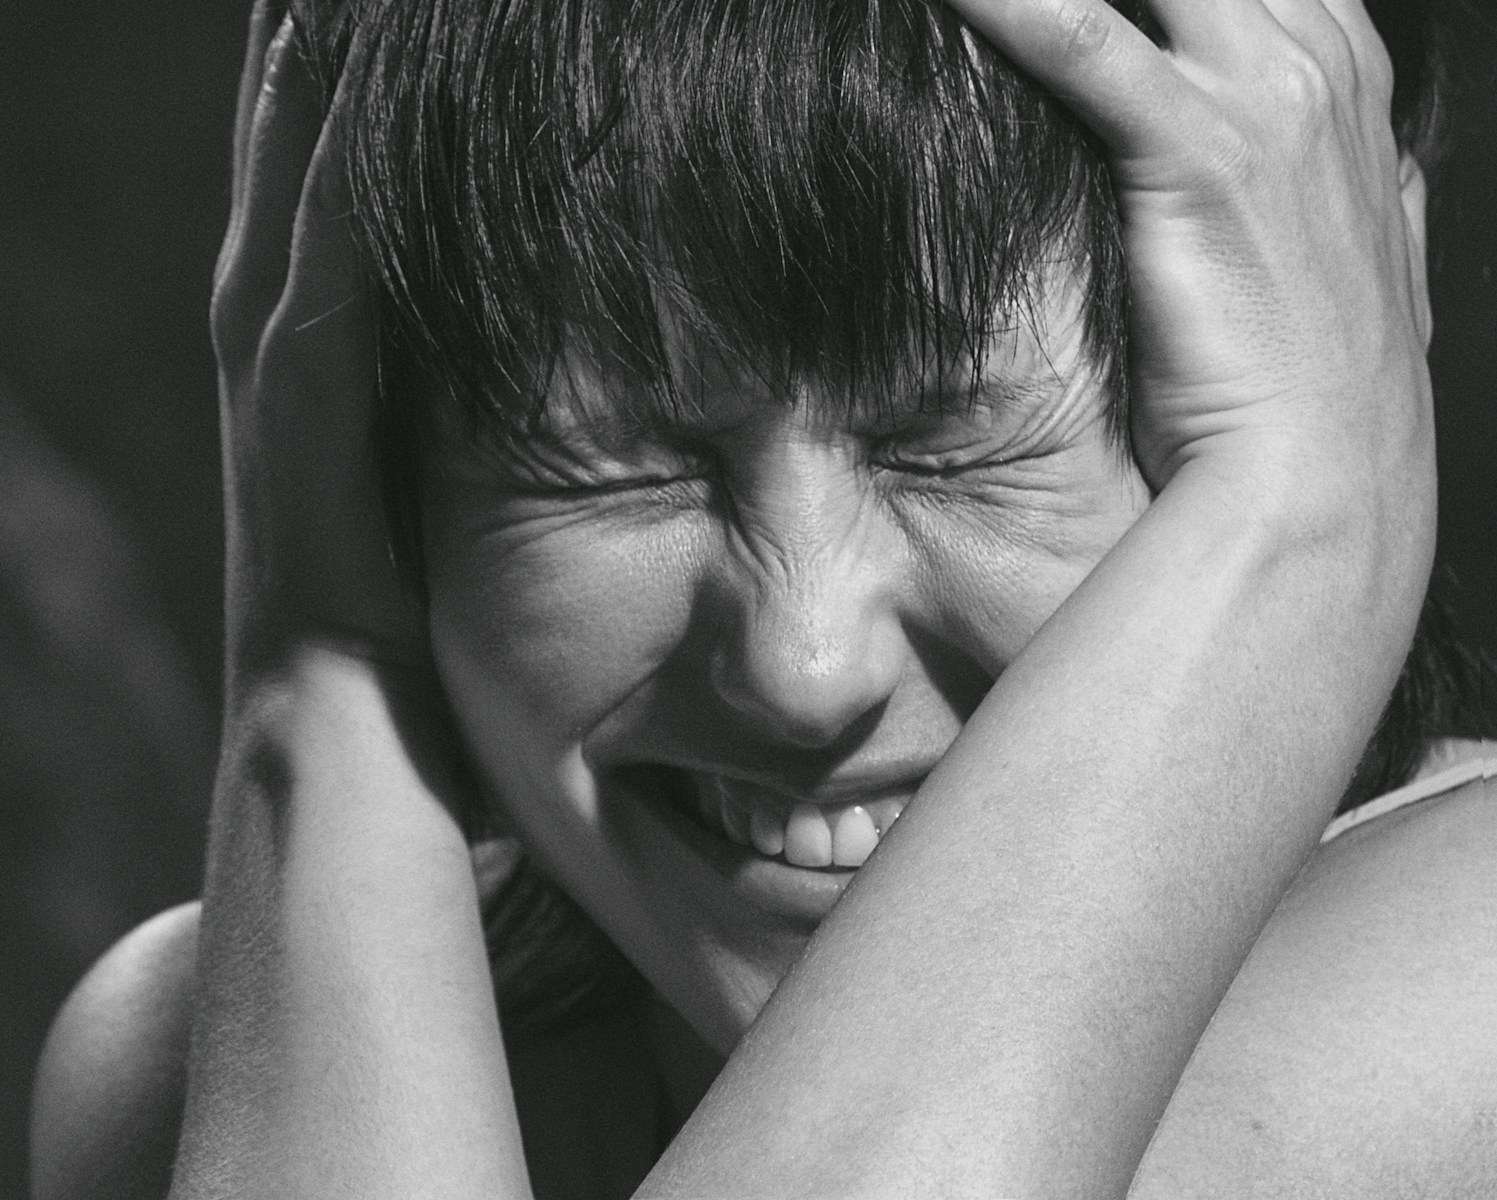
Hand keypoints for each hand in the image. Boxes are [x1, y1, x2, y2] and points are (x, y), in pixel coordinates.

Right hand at [212, 0, 429, 693]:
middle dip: (306, 57)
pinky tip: (354, 91)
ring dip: (305, 90)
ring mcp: (281, 394)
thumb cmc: (411, 646)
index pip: (333, 198)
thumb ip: (466, 412)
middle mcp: (288, 360)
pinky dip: (331, 188)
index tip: (380, 11)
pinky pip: (317, 288)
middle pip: (294, 170)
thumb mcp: (448, 498)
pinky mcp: (297, 437)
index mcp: (326, 370)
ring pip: (290, 201)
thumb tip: (565, 359)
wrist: (352, 756)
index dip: (344, 99)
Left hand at [946, 0, 1434, 530]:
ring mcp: (1268, 107)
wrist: (1324, 479)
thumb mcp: (1344, 255)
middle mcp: (1317, 73)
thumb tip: (1336, 169)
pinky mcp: (1203, 159)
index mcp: (1344, 86)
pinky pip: (1085, 43)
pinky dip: (1010, 8)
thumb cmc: (1308, 385)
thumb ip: (1334, 182)